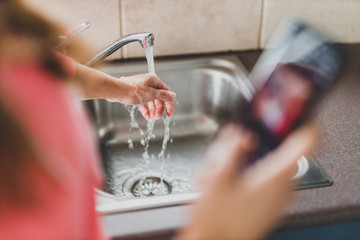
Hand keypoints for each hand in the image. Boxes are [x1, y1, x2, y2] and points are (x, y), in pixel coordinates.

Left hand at [121, 73, 175, 119]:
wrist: (117, 91)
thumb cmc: (132, 90)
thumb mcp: (151, 94)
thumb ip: (164, 95)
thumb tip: (173, 95)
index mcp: (154, 80)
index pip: (166, 93)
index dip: (168, 104)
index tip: (169, 113)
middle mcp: (148, 83)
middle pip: (158, 97)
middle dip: (159, 108)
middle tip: (158, 116)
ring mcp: (141, 88)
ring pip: (151, 100)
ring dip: (152, 110)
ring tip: (152, 117)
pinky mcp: (135, 93)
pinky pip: (143, 102)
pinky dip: (145, 109)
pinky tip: (146, 116)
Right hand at [177, 124, 316, 239]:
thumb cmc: (217, 218)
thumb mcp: (218, 175)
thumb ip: (232, 148)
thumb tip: (242, 133)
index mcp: (276, 175)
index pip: (308, 141)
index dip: (304, 121)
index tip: (294, 112)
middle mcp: (283, 187)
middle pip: (281, 151)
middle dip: (258, 142)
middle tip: (235, 142)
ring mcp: (278, 198)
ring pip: (271, 165)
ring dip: (249, 158)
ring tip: (222, 167)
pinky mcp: (271, 205)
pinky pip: (266, 180)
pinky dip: (250, 173)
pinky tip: (227, 180)